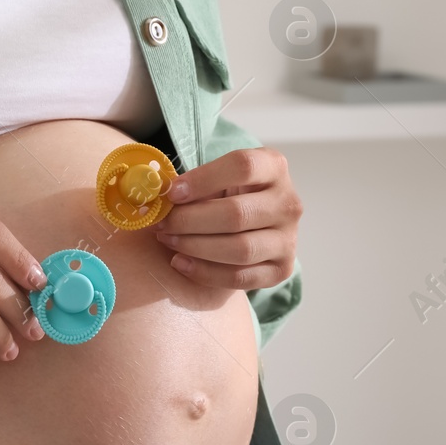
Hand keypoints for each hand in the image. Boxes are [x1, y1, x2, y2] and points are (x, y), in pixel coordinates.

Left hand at [153, 147, 301, 289]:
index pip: (242, 166)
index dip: (203, 179)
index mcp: (274, 167)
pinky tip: (180, 262)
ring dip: (195, 247)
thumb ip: (192, 184)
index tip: (172, 193)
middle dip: (190, 221)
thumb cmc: (229, 195)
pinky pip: (241, 277)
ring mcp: (288, 239)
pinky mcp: (281, 270)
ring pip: (240, 249)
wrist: (258, 224)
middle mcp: (289, 203)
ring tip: (168, 240)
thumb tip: (157, 195)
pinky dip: (205, 273)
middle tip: (162, 223)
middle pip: (237, 214)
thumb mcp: (217, 179)